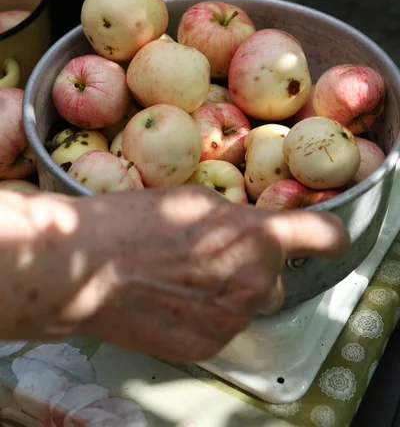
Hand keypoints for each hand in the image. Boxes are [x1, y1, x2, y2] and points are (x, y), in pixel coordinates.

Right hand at [70, 186, 348, 362]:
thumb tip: (250, 227)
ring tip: (184, 278)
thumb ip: (238, 218)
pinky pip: (223, 326)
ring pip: (248, 304)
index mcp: (258, 237)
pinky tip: (173, 299)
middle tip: (214, 255)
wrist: (86, 266)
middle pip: (277, 278)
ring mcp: (232, 320)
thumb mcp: (198, 199)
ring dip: (230, 293)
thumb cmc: (136, 221)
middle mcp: (255, 283)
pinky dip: (207, 315)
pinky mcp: (207, 346)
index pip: (326, 237)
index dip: (327, 235)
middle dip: (255, 267)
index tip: (320, 236)